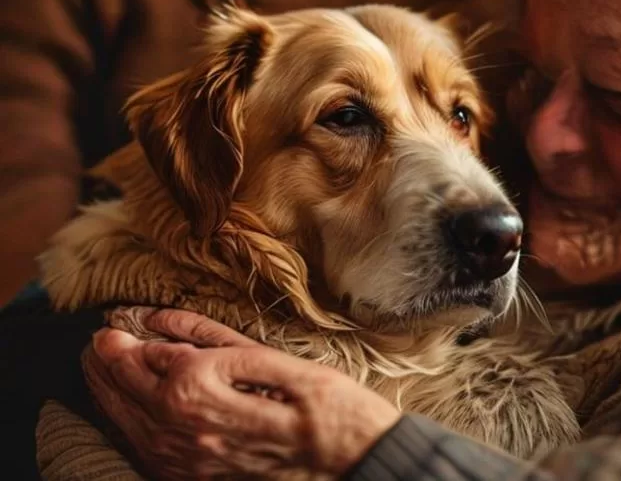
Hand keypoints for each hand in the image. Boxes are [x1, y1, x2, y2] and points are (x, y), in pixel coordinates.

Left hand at [82, 308, 400, 478]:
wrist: (354, 462)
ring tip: (99, 372)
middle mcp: (187, 435)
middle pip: (134, 397)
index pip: (151, 365)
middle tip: (97, 342)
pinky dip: (129, 432)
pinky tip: (126, 416)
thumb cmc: (327, 407)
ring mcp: (190, 465)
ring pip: (134, 429)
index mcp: (204, 397)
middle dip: (111, 367)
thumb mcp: (274, 359)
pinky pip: (150, 457)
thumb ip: (215, 346)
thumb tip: (165, 332)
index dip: (130, 344)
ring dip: (111, 399)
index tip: (114, 325)